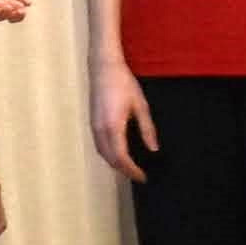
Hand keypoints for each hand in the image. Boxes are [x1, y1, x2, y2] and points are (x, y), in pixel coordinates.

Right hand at [89, 59, 154, 181]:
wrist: (103, 68)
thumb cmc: (123, 83)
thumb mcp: (140, 105)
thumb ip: (147, 129)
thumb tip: (153, 148)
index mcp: (114, 127)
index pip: (121, 158)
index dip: (132, 171)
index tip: (142, 177)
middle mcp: (101, 130)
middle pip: (110, 159)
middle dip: (123, 170)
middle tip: (138, 176)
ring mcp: (94, 126)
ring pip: (102, 153)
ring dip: (114, 163)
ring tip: (129, 168)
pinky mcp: (92, 122)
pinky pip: (99, 145)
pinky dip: (108, 154)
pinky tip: (117, 153)